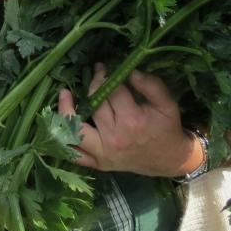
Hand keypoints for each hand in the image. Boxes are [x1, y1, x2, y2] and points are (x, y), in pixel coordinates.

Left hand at [58, 64, 201, 177]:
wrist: (170, 160)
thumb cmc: (167, 129)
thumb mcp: (167, 104)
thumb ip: (150, 85)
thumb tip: (129, 71)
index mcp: (132, 121)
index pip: (112, 91)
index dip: (107, 75)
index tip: (106, 67)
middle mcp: (114, 138)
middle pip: (94, 104)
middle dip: (93, 84)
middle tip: (96, 73)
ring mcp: (103, 153)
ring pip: (76, 130)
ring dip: (66, 110)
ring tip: (64, 93)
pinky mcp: (99, 163)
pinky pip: (75, 154)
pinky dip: (65, 141)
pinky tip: (60, 123)